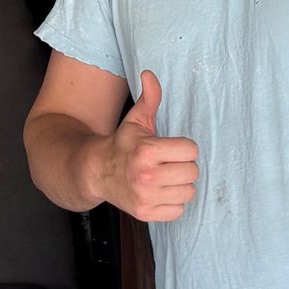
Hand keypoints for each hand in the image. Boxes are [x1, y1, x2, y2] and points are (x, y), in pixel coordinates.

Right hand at [92, 71, 199, 224]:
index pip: (191, 150)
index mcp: (146, 150)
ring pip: (188, 192)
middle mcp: (147, 176)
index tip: (170, 148)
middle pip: (192, 172)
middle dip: (183, 166)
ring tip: (166, 178)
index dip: (183, 148)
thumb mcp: (135, 120)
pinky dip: (173, 203)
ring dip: (180, 185)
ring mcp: (146, 197)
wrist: (96, 173)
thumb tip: (149, 75)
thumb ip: (149, 98)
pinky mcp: (146, 213)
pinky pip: (178, 210)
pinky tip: (161, 192)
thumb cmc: (122, 145)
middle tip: (168, 163)